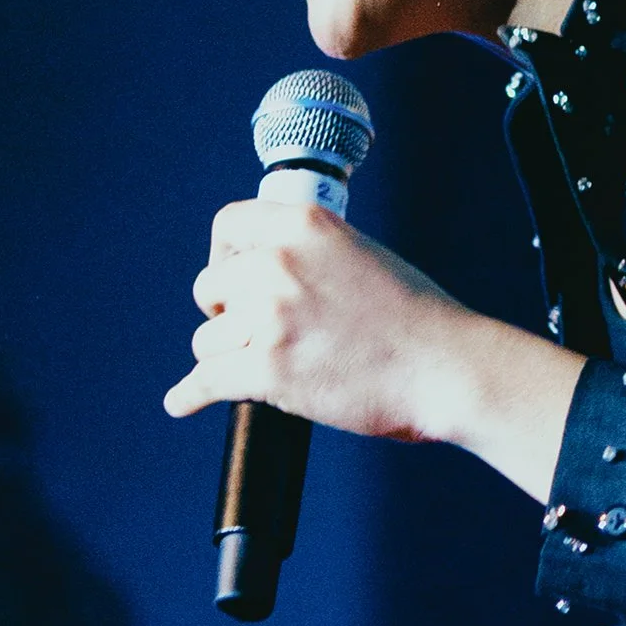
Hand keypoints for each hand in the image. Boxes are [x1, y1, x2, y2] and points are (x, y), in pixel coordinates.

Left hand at [165, 202, 584, 502]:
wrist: (443, 366)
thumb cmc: (411, 317)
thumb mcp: (358, 252)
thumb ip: (305, 252)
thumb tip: (259, 266)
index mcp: (304, 225)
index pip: (228, 225)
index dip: (224, 254)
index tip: (230, 278)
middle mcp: (280, 262)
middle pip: (210, 285)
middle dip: (226, 311)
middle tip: (254, 329)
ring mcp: (272, 316)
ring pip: (208, 339)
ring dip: (226, 355)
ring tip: (258, 366)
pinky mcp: (269, 369)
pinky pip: (207, 380)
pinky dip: (190, 395)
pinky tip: (182, 401)